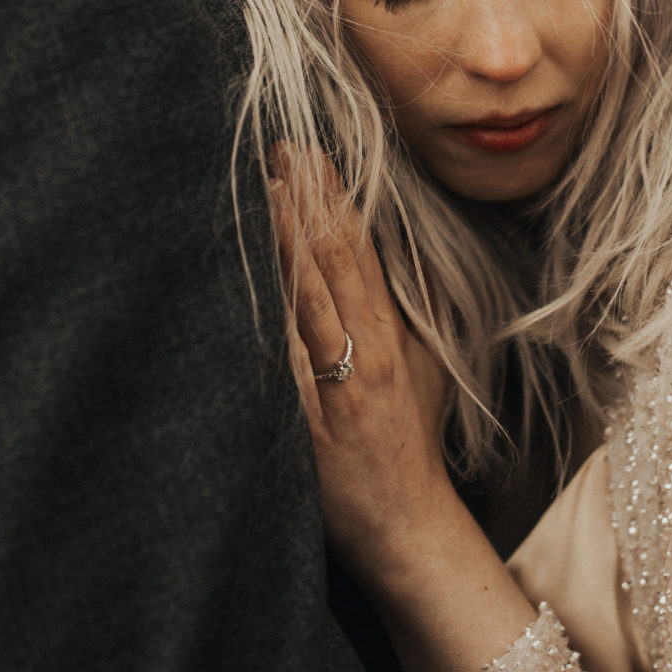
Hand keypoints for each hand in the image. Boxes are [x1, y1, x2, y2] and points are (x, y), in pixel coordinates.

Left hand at [270, 149, 455, 584]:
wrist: (406, 522)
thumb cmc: (410, 440)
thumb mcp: (427, 364)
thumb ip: (411, 304)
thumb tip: (397, 244)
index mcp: (390, 335)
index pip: (362, 251)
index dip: (336, 198)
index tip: (312, 153)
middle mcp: (363, 352)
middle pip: (333, 263)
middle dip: (306, 202)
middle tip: (279, 149)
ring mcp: (332, 388)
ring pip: (306, 303)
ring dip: (285, 244)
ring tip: (265, 192)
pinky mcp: (304, 425)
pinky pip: (281, 367)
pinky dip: (266, 325)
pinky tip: (245, 288)